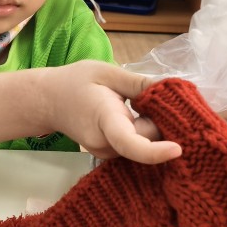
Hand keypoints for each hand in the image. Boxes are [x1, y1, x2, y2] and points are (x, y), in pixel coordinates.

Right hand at [42, 62, 181, 164]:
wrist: (48, 101)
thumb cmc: (75, 82)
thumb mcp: (107, 72)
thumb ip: (138, 83)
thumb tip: (170, 92)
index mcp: (104, 120)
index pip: (130, 143)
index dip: (155, 150)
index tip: (178, 149)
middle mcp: (105, 145)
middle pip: (146, 139)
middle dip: (159, 120)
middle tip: (153, 94)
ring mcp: (106, 153)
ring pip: (142, 143)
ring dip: (150, 125)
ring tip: (135, 101)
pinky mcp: (109, 155)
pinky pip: (135, 145)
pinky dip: (141, 131)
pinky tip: (133, 113)